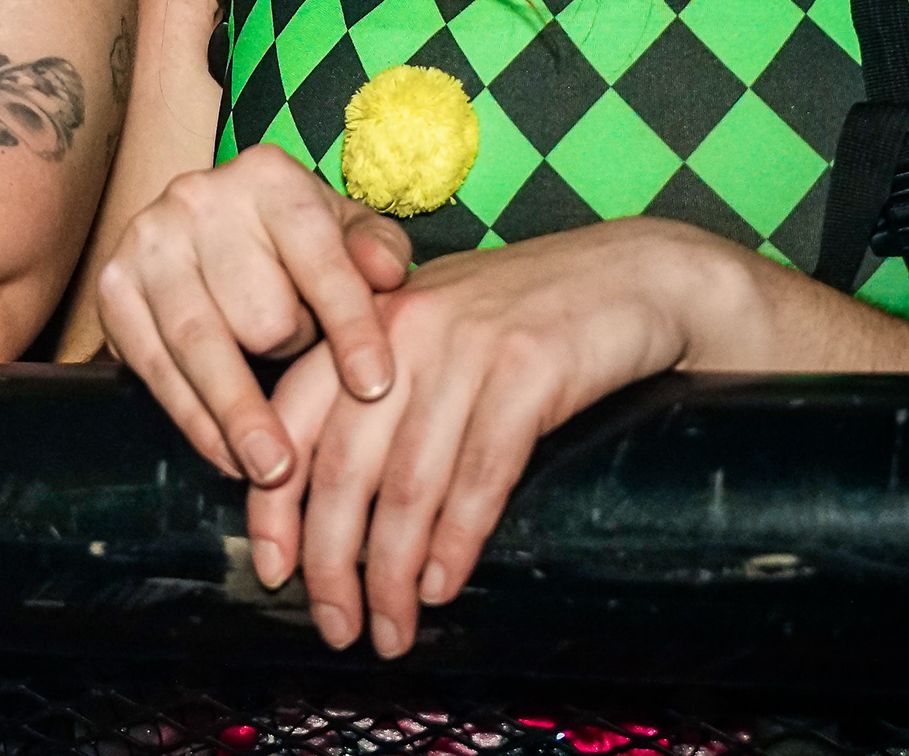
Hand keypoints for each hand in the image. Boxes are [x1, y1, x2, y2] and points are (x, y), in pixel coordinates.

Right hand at [93, 147, 409, 482]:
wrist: (208, 227)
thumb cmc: (294, 242)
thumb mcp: (346, 232)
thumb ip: (378, 249)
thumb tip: (390, 273)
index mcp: (268, 177)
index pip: (321, 263)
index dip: (352, 329)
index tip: (373, 387)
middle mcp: (198, 198)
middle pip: (260, 316)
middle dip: (288, 355)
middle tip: (301, 371)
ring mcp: (147, 241)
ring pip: (203, 349)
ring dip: (241, 416)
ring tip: (275, 470)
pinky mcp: (112, 287)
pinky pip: (156, 370)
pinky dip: (193, 419)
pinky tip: (226, 453)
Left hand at [245, 218, 746, 653]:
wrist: (635, 275)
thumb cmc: (529, 317)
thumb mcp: (437, 333)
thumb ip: (379, 389)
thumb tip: (327, 499)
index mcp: (367, 321)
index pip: (293, 420)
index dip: (274, 504)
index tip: (272, 573)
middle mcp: (405, 329)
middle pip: (344, 465)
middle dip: (330, 562)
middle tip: (336, 628)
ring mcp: (466, 347)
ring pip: (409, 484)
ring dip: (392, 575)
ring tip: (390, 633)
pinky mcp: (530, 370)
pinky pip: (480, 476)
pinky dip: (456, 543)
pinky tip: (441, 588)